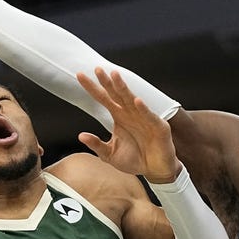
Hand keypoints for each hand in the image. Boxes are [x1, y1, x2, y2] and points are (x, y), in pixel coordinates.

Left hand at [76, 68, 182, 183]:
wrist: (155, 170)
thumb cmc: (135, 159)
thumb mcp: (111, 155)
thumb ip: (97, 145)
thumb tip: (81, 136)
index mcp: (119, 117)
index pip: (103, 98)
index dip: (92, 87)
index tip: (79, 75)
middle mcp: (130, 113)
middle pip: (116, 94)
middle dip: (107, 82)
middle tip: (97, 69)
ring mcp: (144, 118)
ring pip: (131, 100)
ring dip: (123, 88)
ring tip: (115, 76)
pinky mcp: (158, 126)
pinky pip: (149, 116)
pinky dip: (143, 109)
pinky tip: (136, 101)